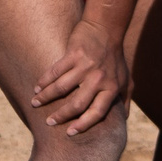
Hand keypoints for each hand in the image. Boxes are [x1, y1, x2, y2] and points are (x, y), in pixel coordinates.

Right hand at [31, 18, 128, 136]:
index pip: (97, 113)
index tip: (69, 133)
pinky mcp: (74, 53)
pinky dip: (44, 80)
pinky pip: (55, 71)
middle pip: (77, 104)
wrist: (106, 27)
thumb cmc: (116, 57)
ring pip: (61, 87)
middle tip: (49, 122)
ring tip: (35, 103)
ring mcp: (86, 66)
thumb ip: (125, 100)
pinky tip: (37, 87)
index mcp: (112, 88)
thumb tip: (123, 121)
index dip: (83, 124)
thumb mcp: (126, 80)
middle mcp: (99, 78)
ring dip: (46, 97)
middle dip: (61, 116)